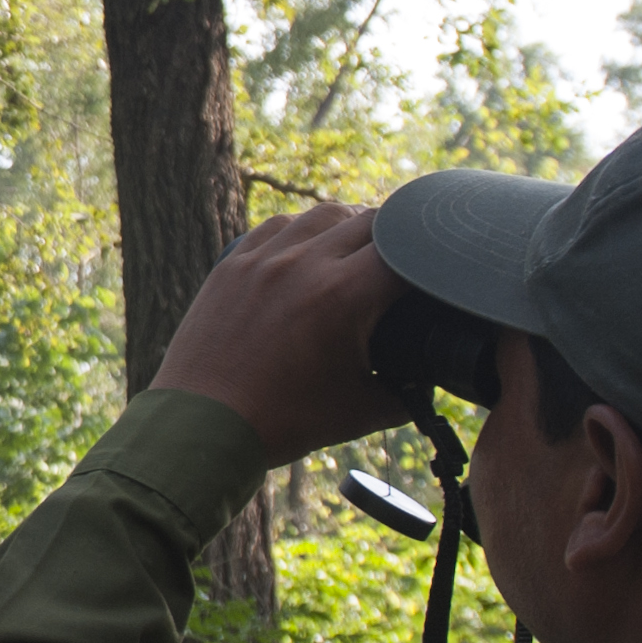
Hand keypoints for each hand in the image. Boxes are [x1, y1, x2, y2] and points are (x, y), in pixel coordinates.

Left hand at [150, 202, 414, 465]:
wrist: (202, 427)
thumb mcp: (360, 411)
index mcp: (344, 295)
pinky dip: (301, 231)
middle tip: (406, 256)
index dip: (431, 255)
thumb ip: (407, 392)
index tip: (438, 267)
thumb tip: (430, 382)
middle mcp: (304, 263)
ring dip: (348, 225)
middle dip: (397, 236)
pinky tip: (308, 246)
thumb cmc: (282, 422)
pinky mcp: (232, 264)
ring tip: (360, 246)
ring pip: (321, 215)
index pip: (408, 250)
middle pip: (370, 221)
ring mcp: (263, 259)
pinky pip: (276, 227)